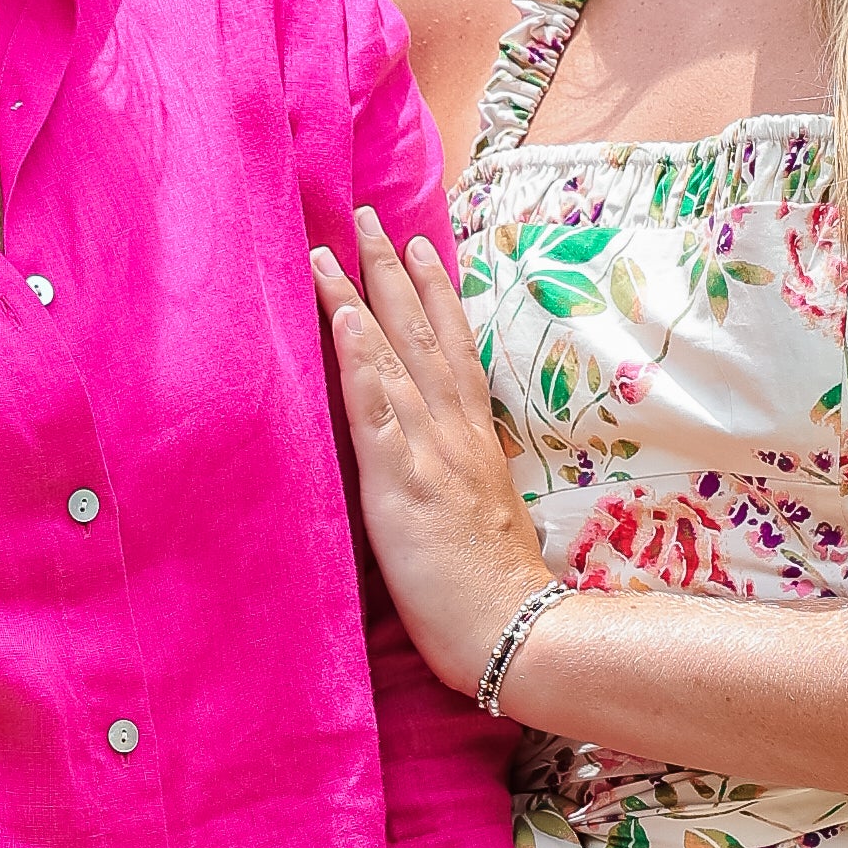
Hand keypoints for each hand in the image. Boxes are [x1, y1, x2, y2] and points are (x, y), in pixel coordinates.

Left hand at [314, 204, 557, 694]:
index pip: (452, 348)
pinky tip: (343, 325)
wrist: (512, 632)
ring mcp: (428, 452)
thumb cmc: (492, 586)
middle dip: (392, 271)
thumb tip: (443, 454)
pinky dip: (360, 365)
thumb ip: (461, 472)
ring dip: (362, 300)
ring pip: (393, 360)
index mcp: (471, 438)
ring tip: (335, 251)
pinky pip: (377, 415)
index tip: (420, 240)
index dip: (435, 292)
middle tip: (367, 215)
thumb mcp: (482, 511)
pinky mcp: (401, 484)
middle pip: (421, 335)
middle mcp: (453, 432)